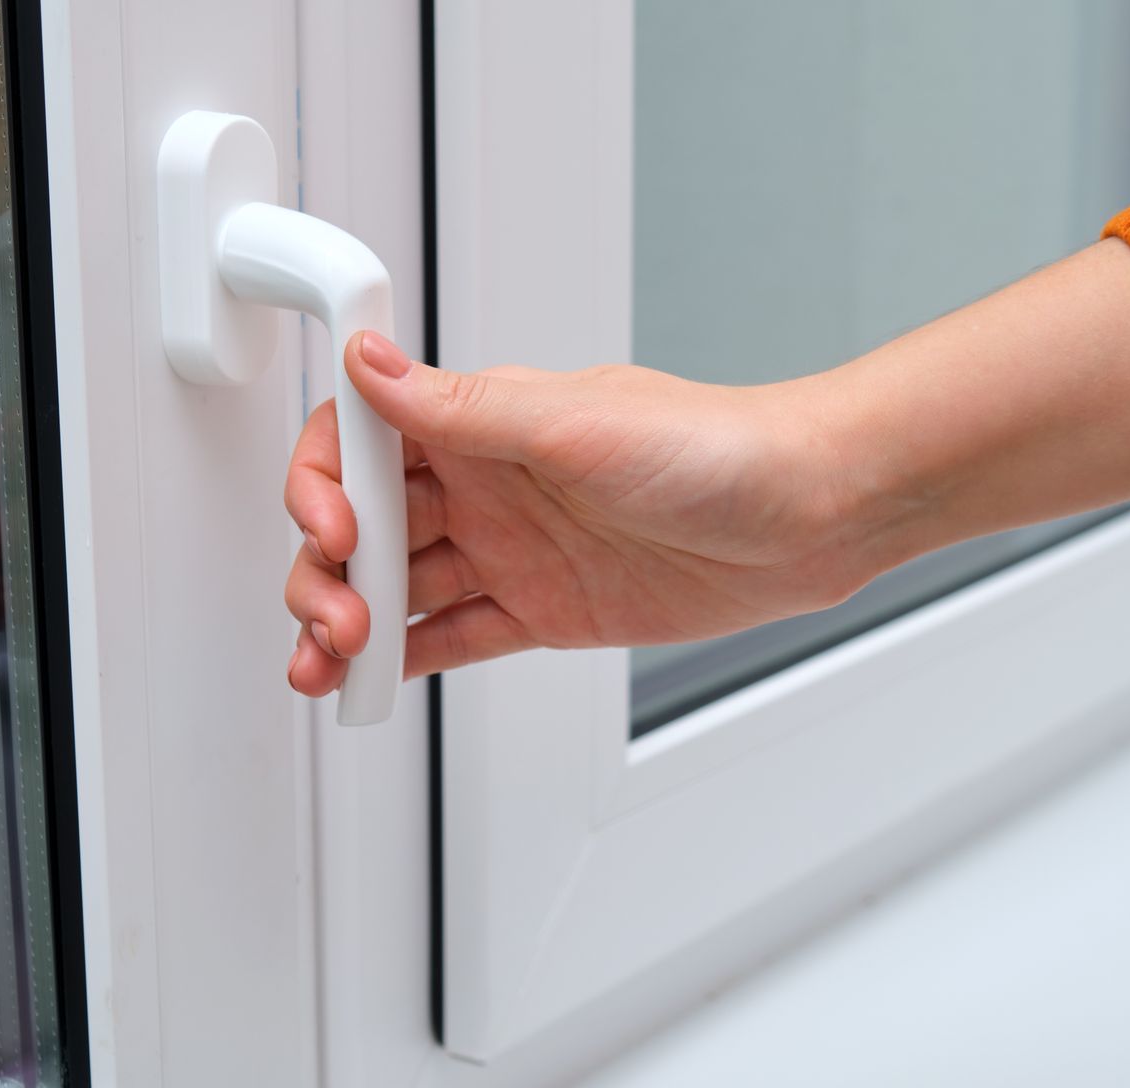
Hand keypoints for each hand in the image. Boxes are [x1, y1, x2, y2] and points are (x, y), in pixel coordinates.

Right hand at [282, 332, 883, 695]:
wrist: (807, 515)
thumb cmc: (718, 447)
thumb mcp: (579, 423)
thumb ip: (465, 409)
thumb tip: (371, 364)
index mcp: (483, 422)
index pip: (360, 439)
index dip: (323, 482)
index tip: (332, 529)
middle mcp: (487, 483)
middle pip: (366, 525)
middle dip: (328, 572)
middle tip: (338, 620)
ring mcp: (512, 549)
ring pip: (400, 589)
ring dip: (351, 626)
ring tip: (330, 670)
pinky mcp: (544, 609)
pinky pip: (453, 636)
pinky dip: (405, 661)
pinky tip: (370, 682)